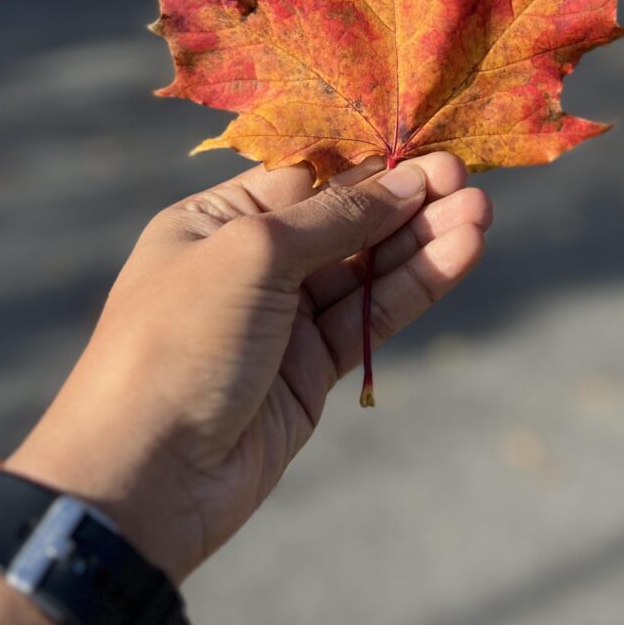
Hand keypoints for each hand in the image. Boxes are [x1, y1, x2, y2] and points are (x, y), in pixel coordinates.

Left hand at [7, 153, 490, 583]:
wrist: (142, 479)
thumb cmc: (177, 343)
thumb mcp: (251, 256)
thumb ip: (334, 218)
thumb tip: (404, 182)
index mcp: (216, 220)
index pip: (306, 175)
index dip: (367, 160)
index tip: (426, 145)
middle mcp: (251, 263)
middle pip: (345, 218)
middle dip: (405, 197)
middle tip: (466, 177)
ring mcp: (285, 318)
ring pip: (367, 267)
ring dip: (423, 238)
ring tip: (480, 212)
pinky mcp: (312, 369)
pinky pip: (372, 316)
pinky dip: (416, 284)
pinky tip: (460, 253)